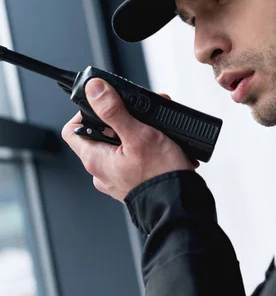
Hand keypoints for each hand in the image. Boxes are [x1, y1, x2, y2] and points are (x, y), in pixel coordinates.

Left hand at [61, 78, 198, 201]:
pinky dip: (146, 146)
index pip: (73, 130)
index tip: (105, 104)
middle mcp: (102, 171)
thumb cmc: (160, 176)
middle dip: (123, 117)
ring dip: (138, 130)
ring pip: (121, 144)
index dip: (85, 112)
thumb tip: (94, 90)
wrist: (181, 206)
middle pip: (101, 134)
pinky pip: (133, 158)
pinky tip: (163, 143)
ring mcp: (118, 178)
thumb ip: (113, 110)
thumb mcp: (138, 134)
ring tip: (158, 128)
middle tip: (142, 113)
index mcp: (95, 159)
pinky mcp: (134, 182)